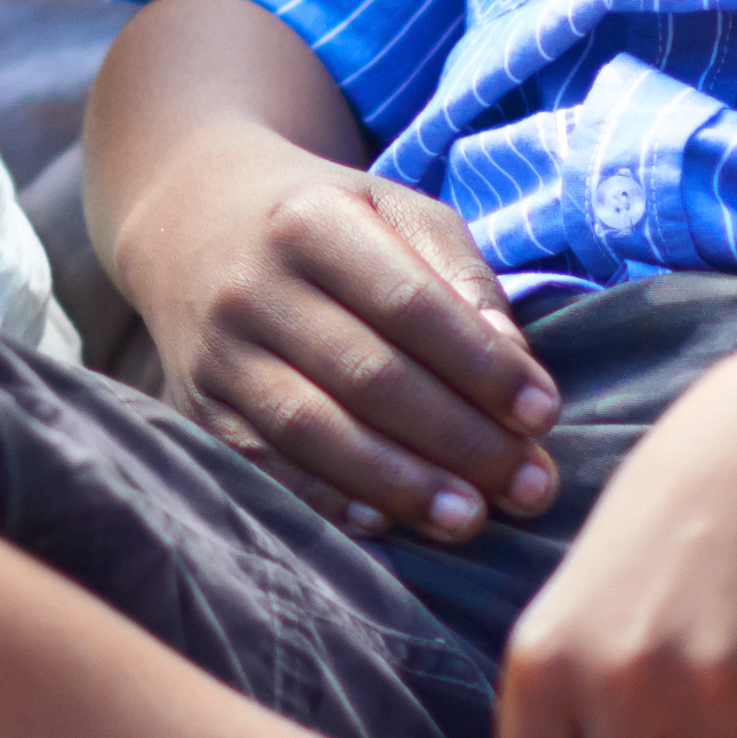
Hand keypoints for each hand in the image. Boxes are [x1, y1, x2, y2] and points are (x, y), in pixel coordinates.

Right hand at [118, 142, 560, 546]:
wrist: (193, 223)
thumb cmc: (327, 224)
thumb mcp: (395, 213)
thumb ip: (460, 280)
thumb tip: (514, 364)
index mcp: (311, 221)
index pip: (409, 302)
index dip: (481, 365)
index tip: (543, 414)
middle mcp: (253, 286)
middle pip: (367, 375)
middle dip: (459, 440)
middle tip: (529, 487)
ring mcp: (218, 352)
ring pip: (313, 431)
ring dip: (400, 484)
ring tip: (470, 520)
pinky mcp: (197, 407)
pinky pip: (265, 465)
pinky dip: (328, 501)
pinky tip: (386, 524)